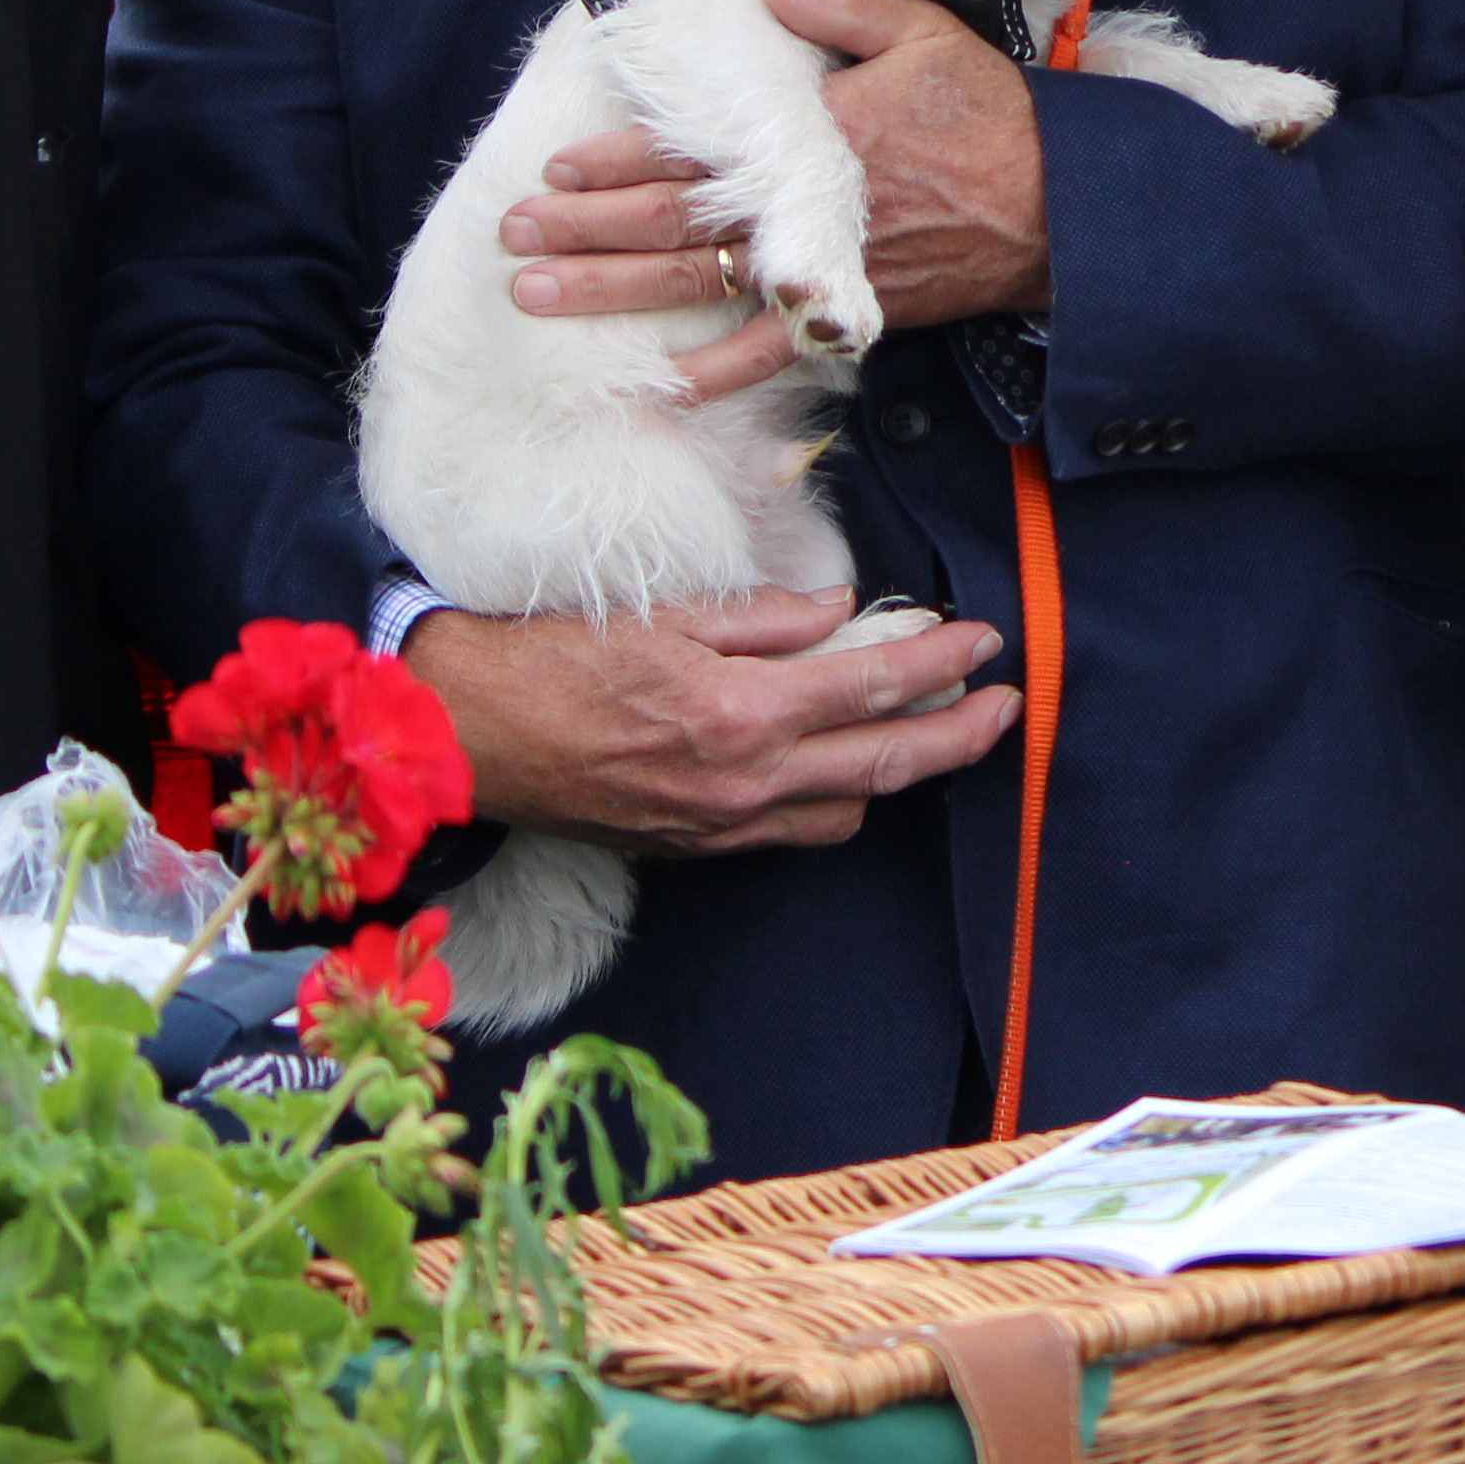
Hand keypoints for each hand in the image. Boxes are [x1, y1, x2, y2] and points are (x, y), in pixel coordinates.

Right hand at [404, 588, 1016, 852]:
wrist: (457, 737)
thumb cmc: (547, 660)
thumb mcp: (662, 615)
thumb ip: (762, 619)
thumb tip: (838, 616)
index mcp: (739, 713)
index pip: (873, 687)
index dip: (942, 663)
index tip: (987, 643)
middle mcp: (742, 783)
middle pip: (886, 763)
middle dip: (959, 735)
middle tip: (1007, 708)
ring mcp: (718, 825)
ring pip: (847, 807)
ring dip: (896, 770)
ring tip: (929, 730)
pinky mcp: (693, 848)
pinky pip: (793, 832)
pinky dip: (833, 798)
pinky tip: (843, 769)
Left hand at [499, 0, 1056, 403]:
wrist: (1062, 210)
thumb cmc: (994, 116)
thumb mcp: (924, 38)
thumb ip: (842, 10)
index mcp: (814, 134)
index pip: (697, 148)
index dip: (621, 158)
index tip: (556, 164)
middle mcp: (805, 205)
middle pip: (675, 221)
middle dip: (586, 228)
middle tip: (511, 235)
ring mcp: (825, 264)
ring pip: (701, 285)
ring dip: (615, 293)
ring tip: (540, 296)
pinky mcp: (854, 307)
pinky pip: (775, 350)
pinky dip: (720, 373)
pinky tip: (661, 387)